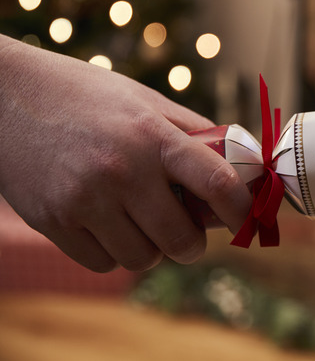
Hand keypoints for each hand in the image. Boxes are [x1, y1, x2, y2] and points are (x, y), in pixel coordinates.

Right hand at [0, 35, 251, 271]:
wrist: (6, 96)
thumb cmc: (86, 96)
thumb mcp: (144, 101)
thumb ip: (192, 132)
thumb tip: (240, 160)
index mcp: (153, 136)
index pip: (217, 182)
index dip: (240, 209)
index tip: (245, 218)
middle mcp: (122, 170)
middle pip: (181, 238)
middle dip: (194, 244)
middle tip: (190, 234)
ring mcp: (85, 200)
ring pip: (142, 258)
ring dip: (153, 250)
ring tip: (145, 226)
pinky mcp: (53, 221)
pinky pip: (102, 263)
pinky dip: (114, 254)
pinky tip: (110, 228)